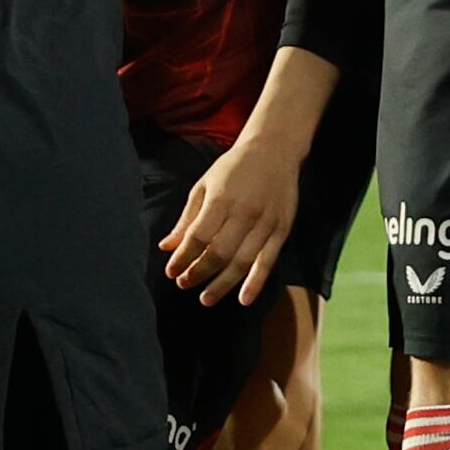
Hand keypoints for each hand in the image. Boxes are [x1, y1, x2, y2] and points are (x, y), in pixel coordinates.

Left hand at [163, 131, 307, 306]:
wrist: (275, 149)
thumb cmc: (234, 167)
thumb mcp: (204, 185)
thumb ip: (187, 218)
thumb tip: (167, 247)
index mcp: (222, 198)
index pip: (198, 237)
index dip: (183, 258)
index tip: (171, 271)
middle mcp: (245, 212)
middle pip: (218, 253)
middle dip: (198, 273)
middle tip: (183, 285)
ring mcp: (266, 223)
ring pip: (242, 262)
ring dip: (222, 284)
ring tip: (205, 298)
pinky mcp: (282, 230)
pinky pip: (268, 262)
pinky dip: (256, 283)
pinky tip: (243, 299)